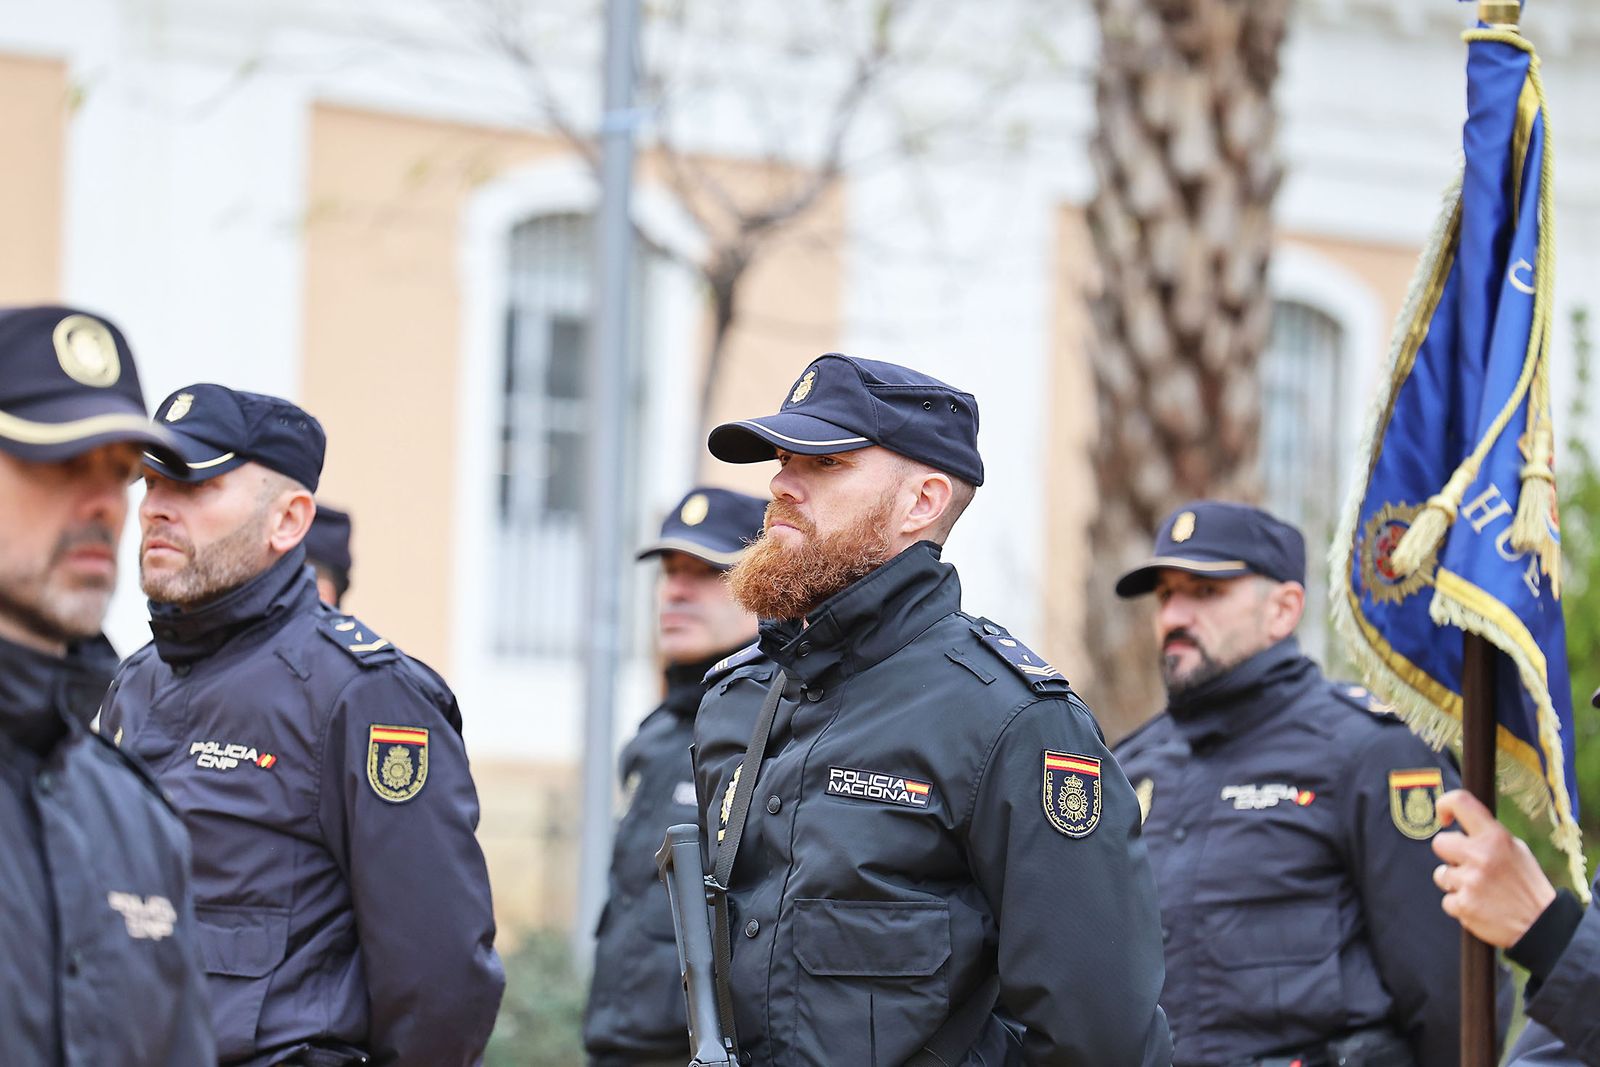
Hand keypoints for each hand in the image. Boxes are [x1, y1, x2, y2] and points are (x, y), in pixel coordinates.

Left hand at [1431, 789, 1555, 947]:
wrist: (1542, 926)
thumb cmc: (1527, 886)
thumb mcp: (1516, 851)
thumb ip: (1488, 837)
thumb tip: (1461, 825)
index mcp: (1495, 837)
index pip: (1461, 802)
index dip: (1445, 805)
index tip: (1445, 818)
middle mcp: (1481, 855)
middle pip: (1439, 843)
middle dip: (1450, 854)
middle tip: (1469, 865)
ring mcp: (1470, 881)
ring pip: (1441, 874)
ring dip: (1455, 882)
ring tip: (1480, 889)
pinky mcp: (1463, 905)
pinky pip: (1447, 900)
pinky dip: (1460, 905)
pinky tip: (1480, 906)